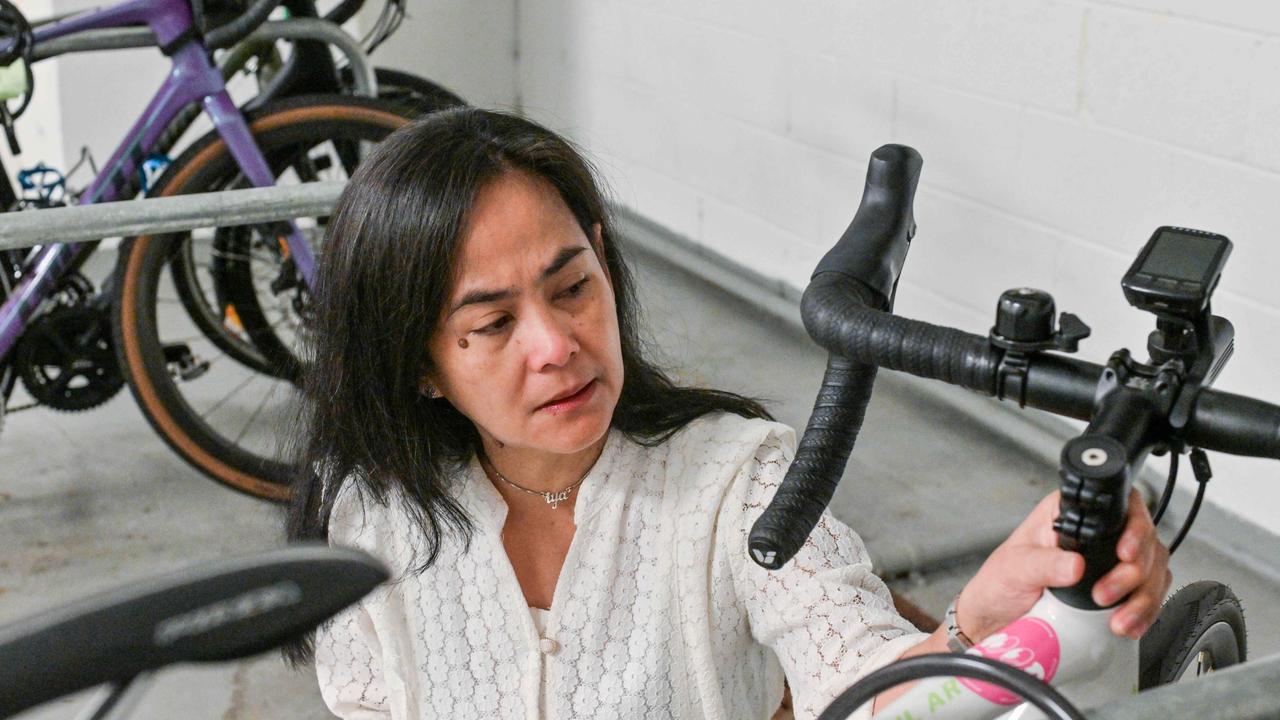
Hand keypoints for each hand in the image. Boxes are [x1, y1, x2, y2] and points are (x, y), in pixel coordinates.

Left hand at [955, 489, 1171, 640]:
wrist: (996, 621)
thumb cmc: (1000, 584)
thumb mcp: (1015, 569)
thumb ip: (1043, 564)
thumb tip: (1076, 565)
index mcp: (1068, 515)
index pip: (1119, 505)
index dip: (1134, 525)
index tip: (1125, 553)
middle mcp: (1095, 534)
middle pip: (1145, 540)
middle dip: (1135, 571)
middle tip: (1105, 595)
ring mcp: (1110, 562)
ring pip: (1153, 569)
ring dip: (1144, 597)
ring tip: (1118, 619)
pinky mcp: (1119, 590)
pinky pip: (1149, 595)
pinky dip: (1146, 612)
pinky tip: (1129, 624)